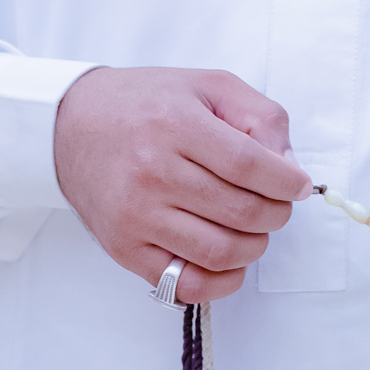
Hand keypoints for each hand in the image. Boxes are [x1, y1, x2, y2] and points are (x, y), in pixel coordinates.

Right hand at [55, 66, 311, 303]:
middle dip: (275, 213)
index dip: (286, 181)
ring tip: (254, 228)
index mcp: (176, 124)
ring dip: (254, 246)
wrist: (71, 125)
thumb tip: (289, 166)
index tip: (298, 185)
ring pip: (219, 251)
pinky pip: (185, 284)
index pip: (248, 165)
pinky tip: (230, 259)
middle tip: (277, 204)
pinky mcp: (124, 248)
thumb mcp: (208, 85)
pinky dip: (221, 279)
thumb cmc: (147, 103)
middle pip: (240, 211)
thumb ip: (259, 116)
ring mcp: (136, 215)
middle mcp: (153, 171)